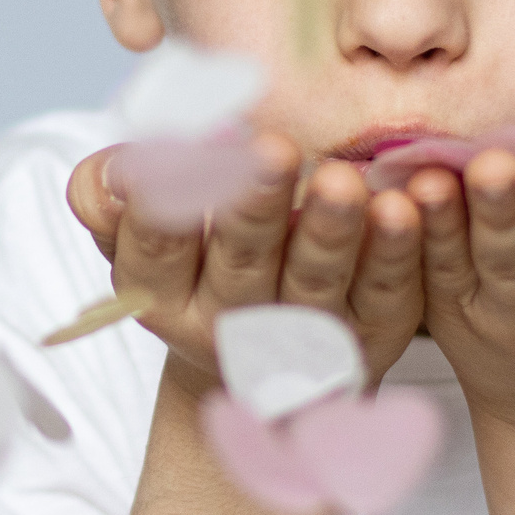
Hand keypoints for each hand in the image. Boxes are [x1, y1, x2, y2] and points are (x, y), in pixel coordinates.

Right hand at [68, 131, 424, 389]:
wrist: (264, 365)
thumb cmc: (197, 265)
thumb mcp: (143, 237)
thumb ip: (112, 199)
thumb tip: (113, 171)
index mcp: (163, 294)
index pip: (157, 251)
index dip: (163, 209)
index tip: (173, 158)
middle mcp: (228, 323)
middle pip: (241, 262)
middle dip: (256, 206)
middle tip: (273, 149)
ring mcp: (302, 336)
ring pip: (315, 280)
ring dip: (330, 230)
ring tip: (342, 180)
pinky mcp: (367, 334)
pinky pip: (383, 291)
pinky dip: (394, 250)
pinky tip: (401, 207)